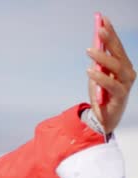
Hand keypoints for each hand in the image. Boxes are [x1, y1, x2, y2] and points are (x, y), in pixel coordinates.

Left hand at [86, 16, 135, 133]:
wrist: (103, 118)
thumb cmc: (101, 93)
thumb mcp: (96, 74)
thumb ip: (97, 61)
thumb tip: (93, 44)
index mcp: (122, 65)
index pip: (117, 46)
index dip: (111, 32)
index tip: (103, 19)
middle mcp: (127, 73)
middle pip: (119, 53)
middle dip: (110, 40)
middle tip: (100, 29)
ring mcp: (126, 84)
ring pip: (117, 68)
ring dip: (103, 58)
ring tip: (89, 50)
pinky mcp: (120, 96)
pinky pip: (111, 85)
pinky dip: (100, 77)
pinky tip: (90, 71)